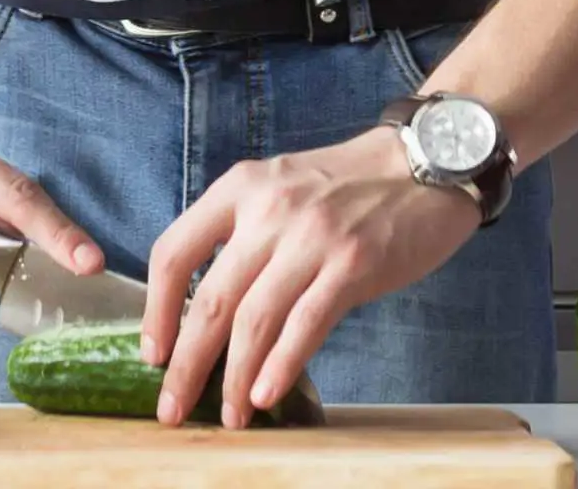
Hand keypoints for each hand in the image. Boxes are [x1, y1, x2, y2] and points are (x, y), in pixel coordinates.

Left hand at [141, 126, 482, 427]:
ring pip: (255, 319)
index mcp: (240, 188)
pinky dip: (281, 366)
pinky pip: (306, 324)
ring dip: (235, 377)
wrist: (425, 161)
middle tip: (172, 408)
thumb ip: (243, 233)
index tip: (152, 354)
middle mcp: (269, 209)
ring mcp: (312, 237)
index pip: (175, 252)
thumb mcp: (280, 187)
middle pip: (211, 299)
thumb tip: (211, 311)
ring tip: (230, 415)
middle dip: (186, 363)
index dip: (156, 311)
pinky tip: (266, 395)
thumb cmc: (348, 183)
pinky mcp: (353, 264)